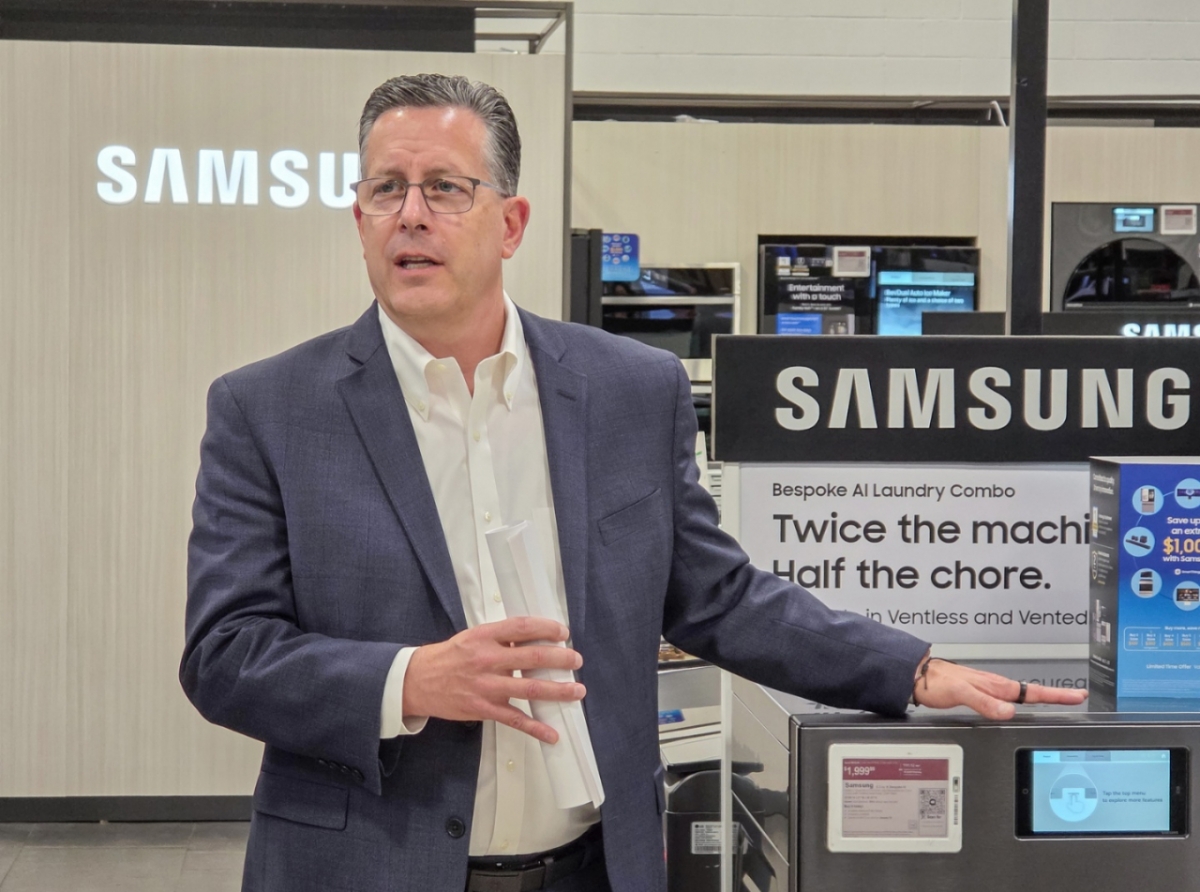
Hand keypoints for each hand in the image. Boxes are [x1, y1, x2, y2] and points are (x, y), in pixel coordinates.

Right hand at [402, 617, 584, 742]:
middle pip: (532, 657)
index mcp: (485, 637)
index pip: (522, 627)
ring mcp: (487, 686)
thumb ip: (500, 638)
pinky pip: (515, 719)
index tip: (563, 632)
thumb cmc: (449, 657)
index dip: (546, 628)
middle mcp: (487, 660)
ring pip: (530, 688)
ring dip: (558, 691)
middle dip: (560, 659)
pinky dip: (536, 728)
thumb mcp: (473, 637)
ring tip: (577, 691)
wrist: (418, 681)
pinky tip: (552, 734)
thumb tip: (533, 638)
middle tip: (576, 660)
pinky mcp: (484, 708)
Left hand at [911, 656, 1087, 719]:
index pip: (1032, 692)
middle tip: (1077, 697)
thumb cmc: (936, 682)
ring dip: (1041, 697)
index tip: (1077, 696)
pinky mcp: (980, 694)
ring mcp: (989, 689)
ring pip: (1020, 694)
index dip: (1056, 695)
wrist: (917, 677)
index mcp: (995, 686)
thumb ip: (984, 703)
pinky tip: (1021, 704)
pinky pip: (1007, 698)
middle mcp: (995, 686)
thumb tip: (1009, 712)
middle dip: (1056, 695)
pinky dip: (1020, 701)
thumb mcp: (960, 693)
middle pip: (1032, 692)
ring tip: (1058, 700)